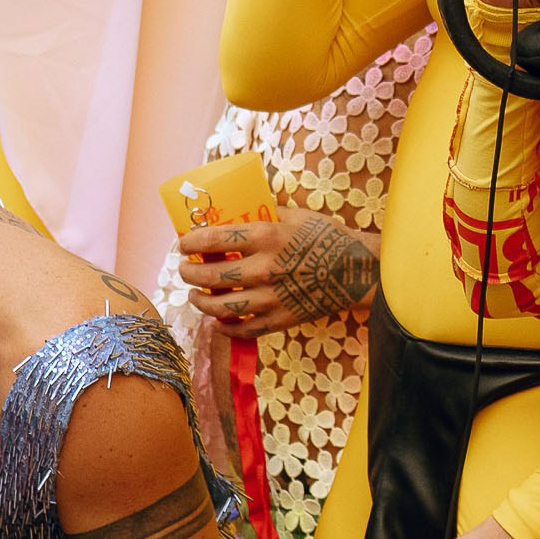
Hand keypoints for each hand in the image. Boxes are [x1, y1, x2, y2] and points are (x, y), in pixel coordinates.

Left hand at [178, 206, 377, 336]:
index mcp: (267, 237)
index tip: (182, 243)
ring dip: (200, 302)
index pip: (214, 240)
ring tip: (194, 295)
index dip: (191, 242)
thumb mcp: (296, 215)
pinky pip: (245, 330)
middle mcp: (264, 269)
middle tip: (184, 269)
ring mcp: (271, 298)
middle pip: (211, 276)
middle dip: (189, 273)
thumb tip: (241, 208)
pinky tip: (218, 323)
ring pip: (221, 308)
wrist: (357, 270)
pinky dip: (226, 329)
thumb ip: (266, 213)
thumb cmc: (327, 236)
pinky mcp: (281, 319)